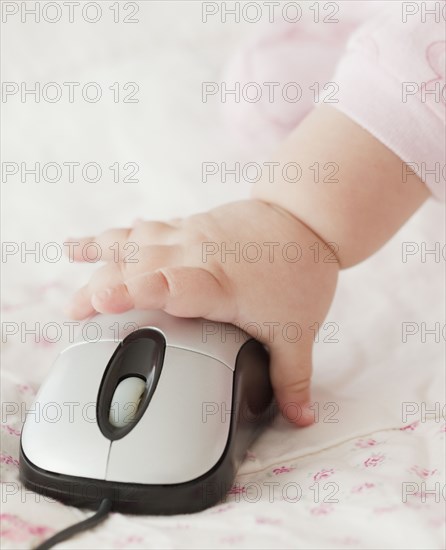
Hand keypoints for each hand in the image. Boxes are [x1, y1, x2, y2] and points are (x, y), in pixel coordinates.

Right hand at [65, 199, 338, 425]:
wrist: (305, 220)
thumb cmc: (300, 273)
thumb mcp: (298, 332)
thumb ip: (292, 379)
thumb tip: (301, 420)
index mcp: (222, 285)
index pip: (175, 286)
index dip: (140, 292)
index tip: (107, 301)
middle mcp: (199, 256)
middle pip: (141, 268)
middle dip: (105, 288)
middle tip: (76, 313)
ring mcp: (189, 237)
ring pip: (134, 247)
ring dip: (99, 265)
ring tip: (74, 288)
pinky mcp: (185, 227)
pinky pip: (140, 231)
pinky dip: (110, 239)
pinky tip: (82, 245)